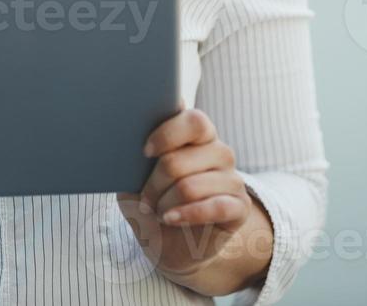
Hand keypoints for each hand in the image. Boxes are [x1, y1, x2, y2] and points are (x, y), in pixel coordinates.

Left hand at [115, 102, 258, 282]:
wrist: (171, 246)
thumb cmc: (152, 204)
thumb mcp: (135, 179)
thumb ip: (135, 156)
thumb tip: (127, 139)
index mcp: (196, 134)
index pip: (193, 121)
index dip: (166, 134)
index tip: (144, 152)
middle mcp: (218, 151)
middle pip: (179, 159)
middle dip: (153, 184)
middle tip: (145, 198)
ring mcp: (232, 178)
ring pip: (189, 187)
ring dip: (164, 204)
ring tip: (159, 212)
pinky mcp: (239, 207)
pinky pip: (214, 207)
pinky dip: (185, 215)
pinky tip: (170, 219)